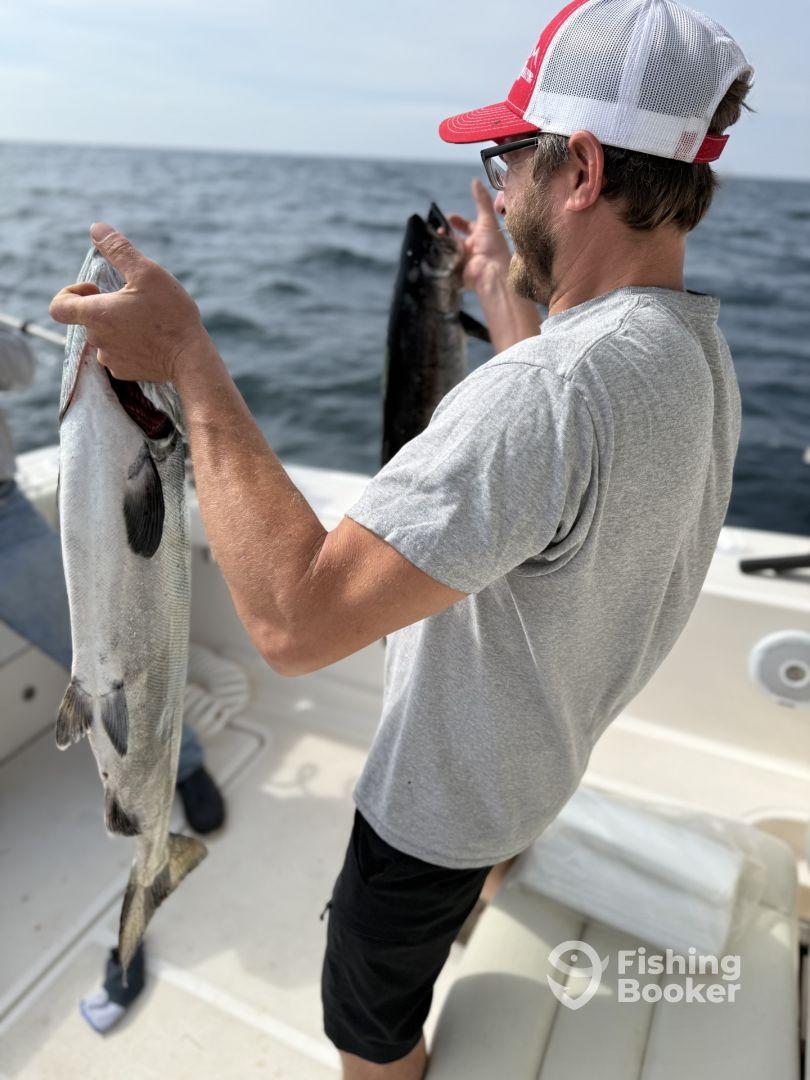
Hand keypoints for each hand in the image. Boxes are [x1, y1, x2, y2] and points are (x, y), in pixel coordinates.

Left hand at [49, 223, 211, 384]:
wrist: (190, 359)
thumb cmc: (170, 314)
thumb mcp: (147, 273)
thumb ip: (119, 250)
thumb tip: (97, 228)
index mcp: (95, 314)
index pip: (59, 306)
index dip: (71, 293)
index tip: (94, 290)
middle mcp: (96, 339)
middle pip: (88, 318)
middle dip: (107, 306)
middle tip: (137, 301)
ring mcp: (110, 359)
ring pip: (105, 336)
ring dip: (119, 325)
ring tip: (147, 320)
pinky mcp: (125, 371)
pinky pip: (119, 354)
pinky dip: (130, 344)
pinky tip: (151, 338)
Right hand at [445, 178, 511, 293]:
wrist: (491, 274)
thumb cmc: (493, 247)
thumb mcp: (487, 220)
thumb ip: (481, 201)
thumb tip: (475, 180)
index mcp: (482, 236)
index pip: (467, 226)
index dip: (457, 221)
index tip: (448, 217)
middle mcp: (473, 248)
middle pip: (456, 238)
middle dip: (446, 233)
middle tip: (439, 229)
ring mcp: (465, 261)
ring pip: (449, 250)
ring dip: (442, 245)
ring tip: (436, 240)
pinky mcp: (458, 273)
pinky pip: (446, 265)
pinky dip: (441, 260)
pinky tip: (434, 253)